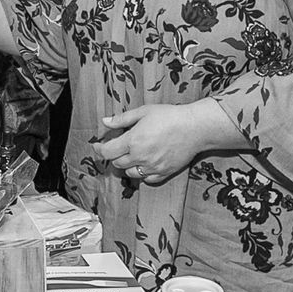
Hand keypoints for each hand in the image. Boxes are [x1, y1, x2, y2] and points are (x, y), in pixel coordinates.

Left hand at [92, 103, 208, 184]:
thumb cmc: (169, 116)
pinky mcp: (164, 173)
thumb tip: (105, 122)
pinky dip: (142, 174)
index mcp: (132, 141)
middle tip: (117, 147)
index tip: (97, 145)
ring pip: (131, 173)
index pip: (107, 152)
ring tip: (131, 155)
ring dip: (127, 165)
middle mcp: (140, 157)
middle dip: (114, 155)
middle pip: (117, 163)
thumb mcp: (143, 112)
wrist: (195, 128)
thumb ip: (122, 119)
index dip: (99, 149)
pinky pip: (147, 180)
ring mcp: (153, 167)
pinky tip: (144, 164)